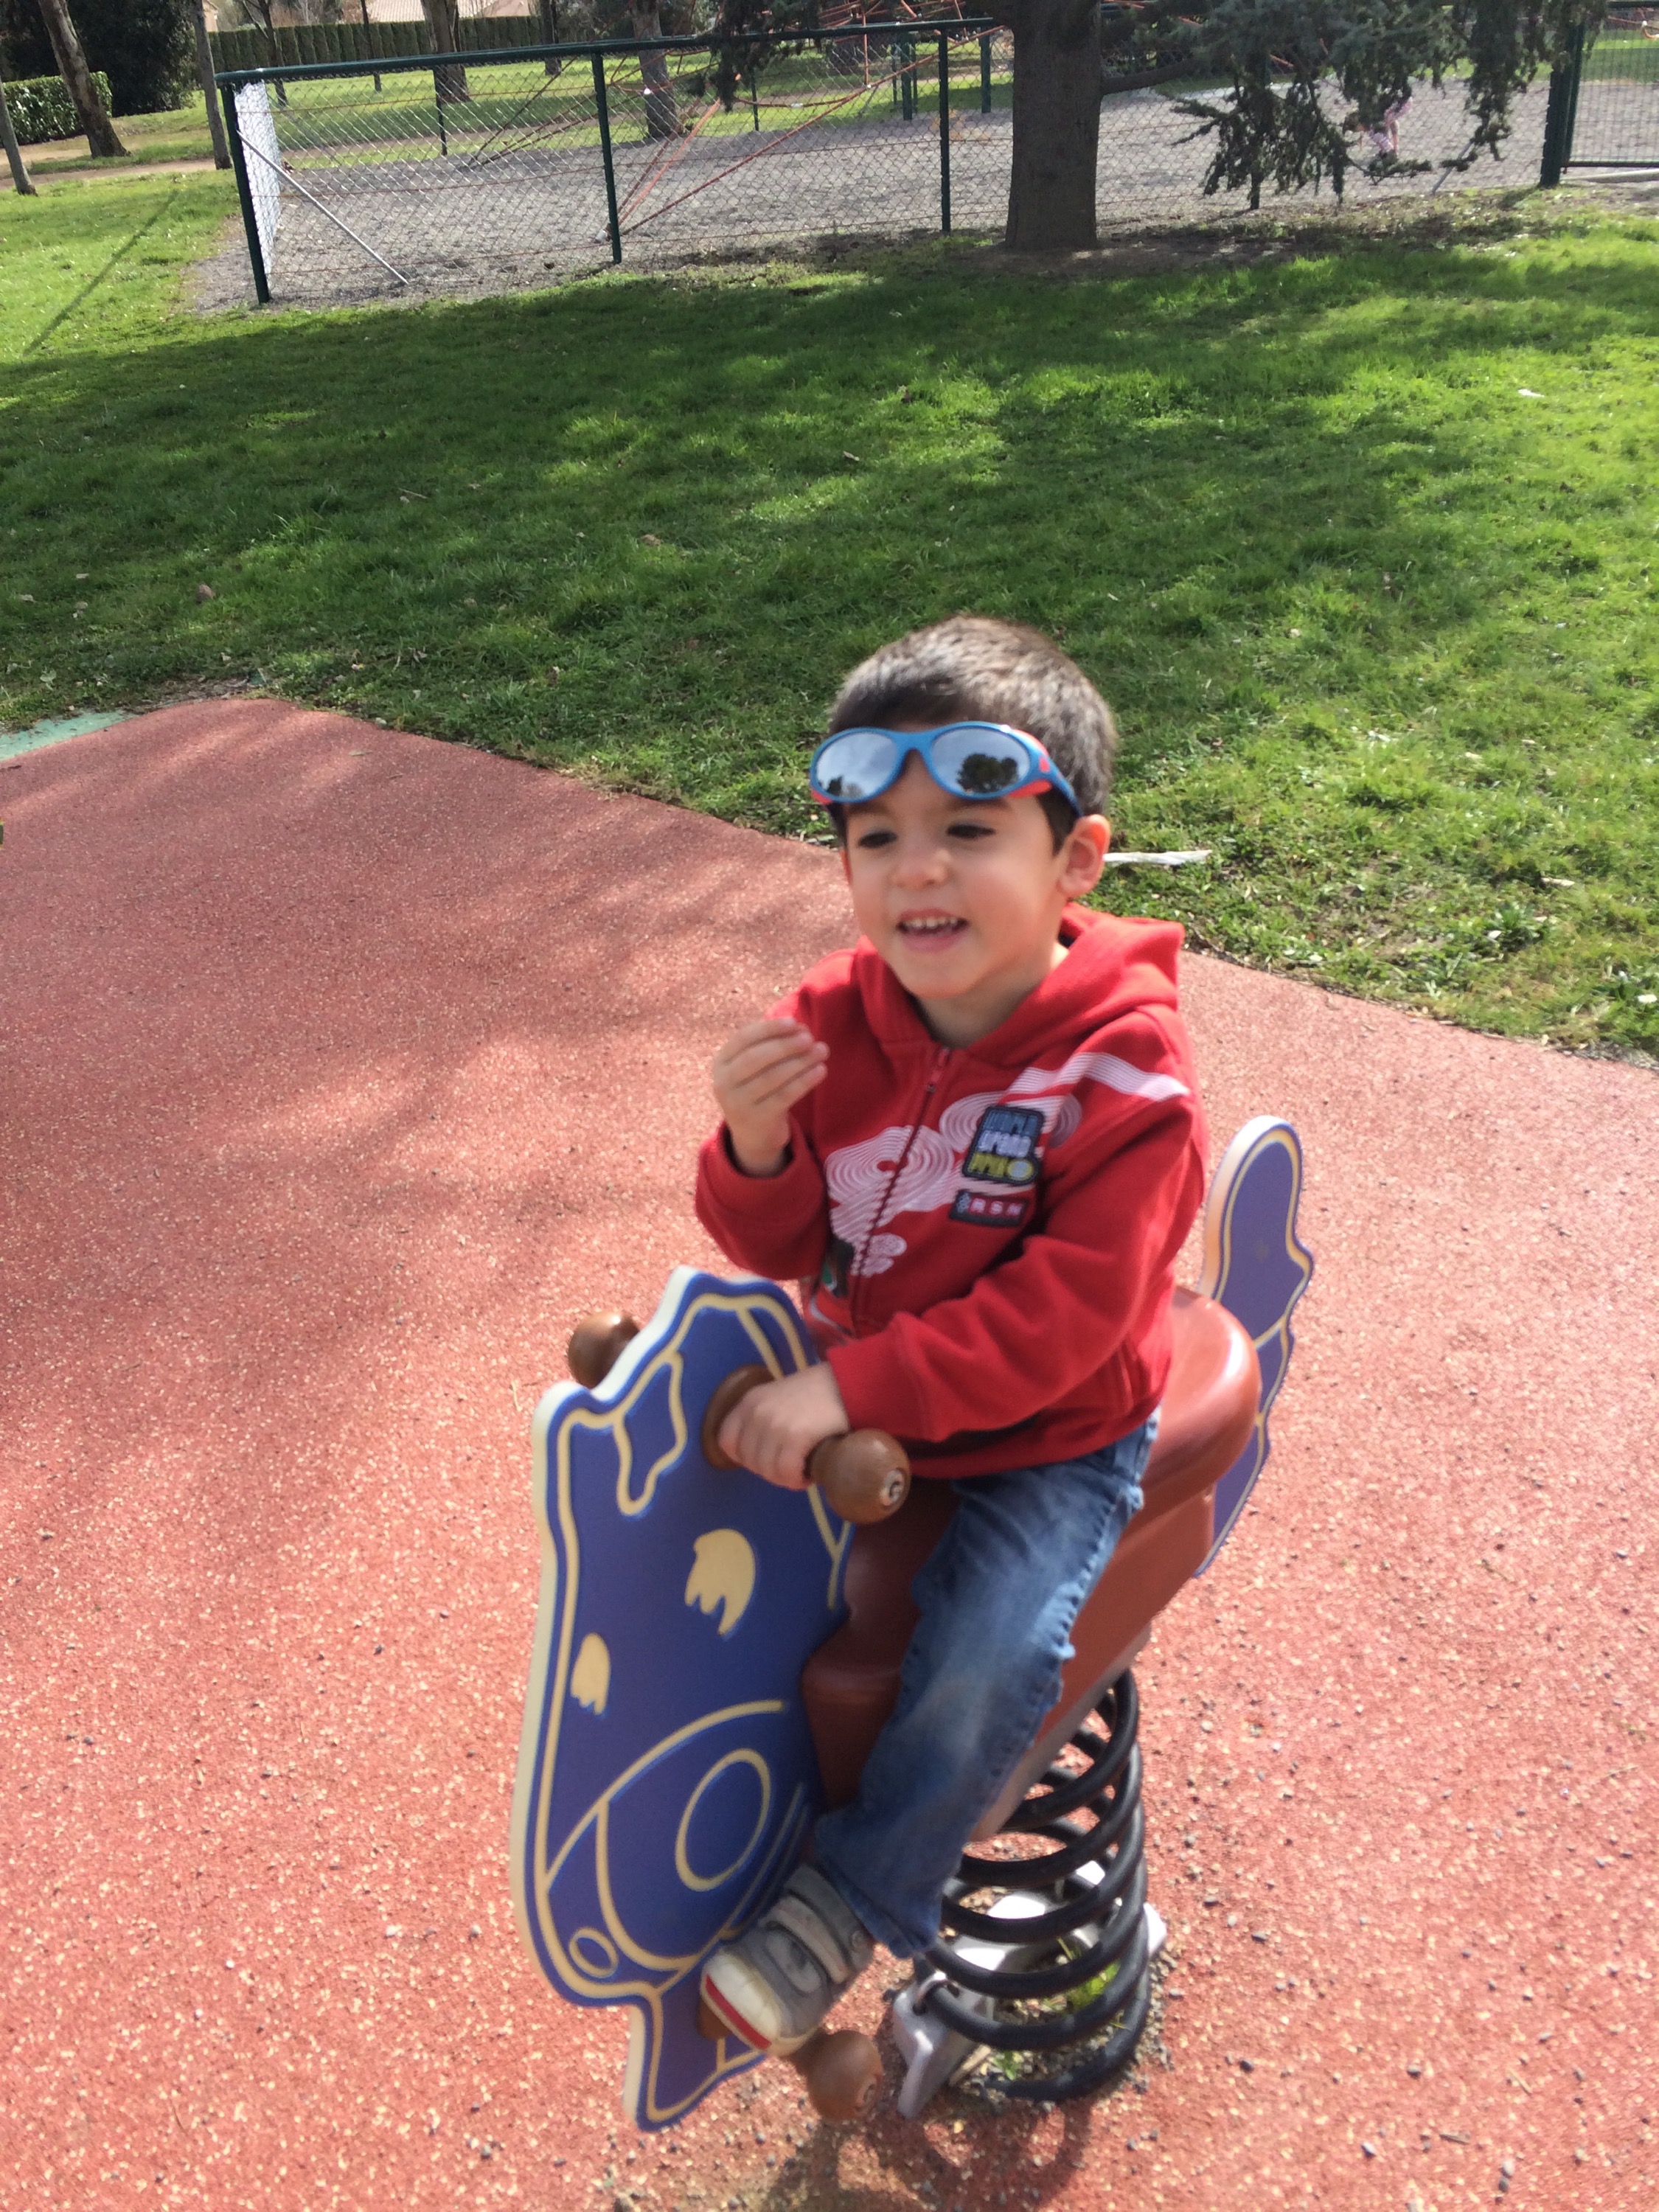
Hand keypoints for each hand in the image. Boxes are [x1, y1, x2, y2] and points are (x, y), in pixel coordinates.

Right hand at [711, 1017, 827, 1176]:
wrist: (753, 1134)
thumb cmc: (758, 1089)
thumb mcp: (753, 1067)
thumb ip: (769, 1045)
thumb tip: (799, 1026)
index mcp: (721, 1062)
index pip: (744, 1038)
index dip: (770, 1028)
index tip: (795, 1023)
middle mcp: (723, 1083)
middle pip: (756, 1057)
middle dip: (785, 1045)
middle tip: (810, 1038)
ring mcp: (738, 1103)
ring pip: (772, 1077)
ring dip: (800, 1061)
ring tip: (822, 1050)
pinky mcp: (757, 1119)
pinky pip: (784, 1096)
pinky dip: (804, 1081)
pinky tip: (821, 1070)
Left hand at [717, 1364, 848, 1489]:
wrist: (851, 1382)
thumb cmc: (819, 1392)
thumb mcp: (780, 1398)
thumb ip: (763, 1418)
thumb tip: (755, 1454)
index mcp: (750, 1401)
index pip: (726, 1440)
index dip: (744, 1458)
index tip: (766, 1460)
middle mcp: (757, 1412)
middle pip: (750, 1461)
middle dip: (770, 1471)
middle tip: (791, 1467)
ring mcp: (774, 1424)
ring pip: (768, 1471)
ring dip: (785, 1478)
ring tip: (801, 1470)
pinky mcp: (795, 1436)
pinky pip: (786, 1472)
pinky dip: (797, 1480)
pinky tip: (809, 1475)